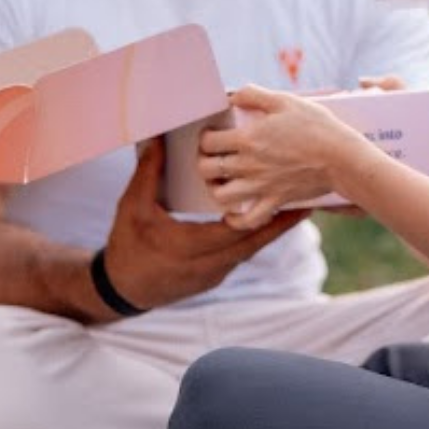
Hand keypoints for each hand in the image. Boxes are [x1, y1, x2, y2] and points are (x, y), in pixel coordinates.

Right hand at [101, 141, 306, 309]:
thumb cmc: (126, 247)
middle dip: (281, 223)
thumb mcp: (133, 207)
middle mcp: (209, 265)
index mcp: (192, 247)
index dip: (269, 219)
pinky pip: (240, 255)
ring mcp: (213, 273)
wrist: (121, 289)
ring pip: (249, 250)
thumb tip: (157, 138)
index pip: (239, 232)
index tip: (291, 202)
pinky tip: (263, 221)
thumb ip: (147, 173)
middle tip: (306, 202)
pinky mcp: (212, 275)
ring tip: (292, 207)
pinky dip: (254, 239)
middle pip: (254, 243)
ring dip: (270, 230)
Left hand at [198, 86, 363, 228]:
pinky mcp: (275, 201)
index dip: (205, 137)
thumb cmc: (316, 126)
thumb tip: (232, 95)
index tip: (213, 134)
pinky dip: (235, 220)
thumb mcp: (285, 101)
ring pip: (220, 196)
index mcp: (248, 138)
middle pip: (207, 169)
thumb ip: (254, 95)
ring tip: (222, 180)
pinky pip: (247, 220)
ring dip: (216, 188)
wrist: (342, 158)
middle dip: (205, 161)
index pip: (208, 141)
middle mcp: (249, 165)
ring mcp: (261, 186)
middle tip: (214, 156)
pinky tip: (233, 212)